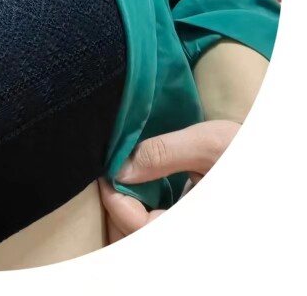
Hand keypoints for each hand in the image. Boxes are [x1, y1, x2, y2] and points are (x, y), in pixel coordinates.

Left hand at [100, 120, 239, 243]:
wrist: (278, 164)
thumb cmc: (251, 151)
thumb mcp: (211, 143)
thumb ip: (164, 152)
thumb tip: (121, 167)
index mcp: (198, 225)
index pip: (137, 227)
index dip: (115, 201)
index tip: (106, 174)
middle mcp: (192, 237)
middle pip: (136, 240)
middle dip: (118, 212)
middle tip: (111, 181)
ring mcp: (191, 237)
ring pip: (145, 239)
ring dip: (130, 218)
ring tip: (125, 189)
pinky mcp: (191, 228)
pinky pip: (159, 231)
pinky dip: (145, 219)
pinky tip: (146, 196)